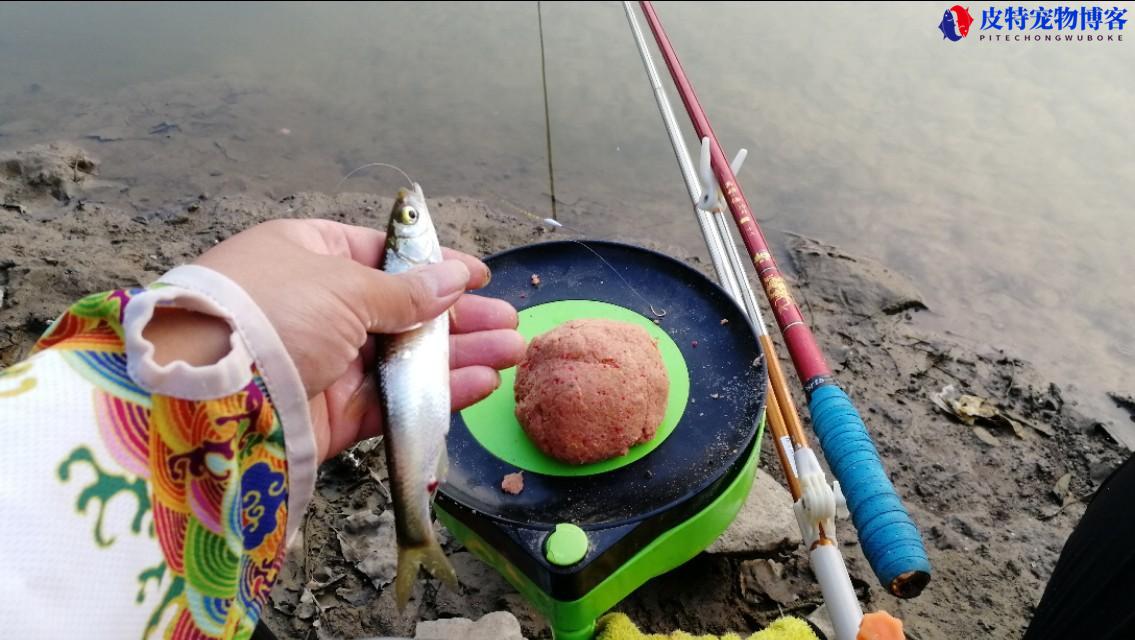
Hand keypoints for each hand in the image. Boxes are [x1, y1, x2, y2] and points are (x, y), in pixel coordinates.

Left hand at [183, 218, 523, 461]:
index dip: (432, 265)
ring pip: (405, 357)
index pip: (381, 255)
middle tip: (507, 321)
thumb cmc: (273, 312)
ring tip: (512, 352)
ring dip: (459, 355)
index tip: (478, 275)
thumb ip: (406, 291)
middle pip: (401, 309)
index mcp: (308, 255)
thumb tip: (454, 277)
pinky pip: (395, 399)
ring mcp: (325, 361)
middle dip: (458, 316)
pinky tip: (482, 383)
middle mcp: (317, 306)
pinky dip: (438, 393)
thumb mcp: (343, 285)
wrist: (205, 395)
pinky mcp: (332, 412)